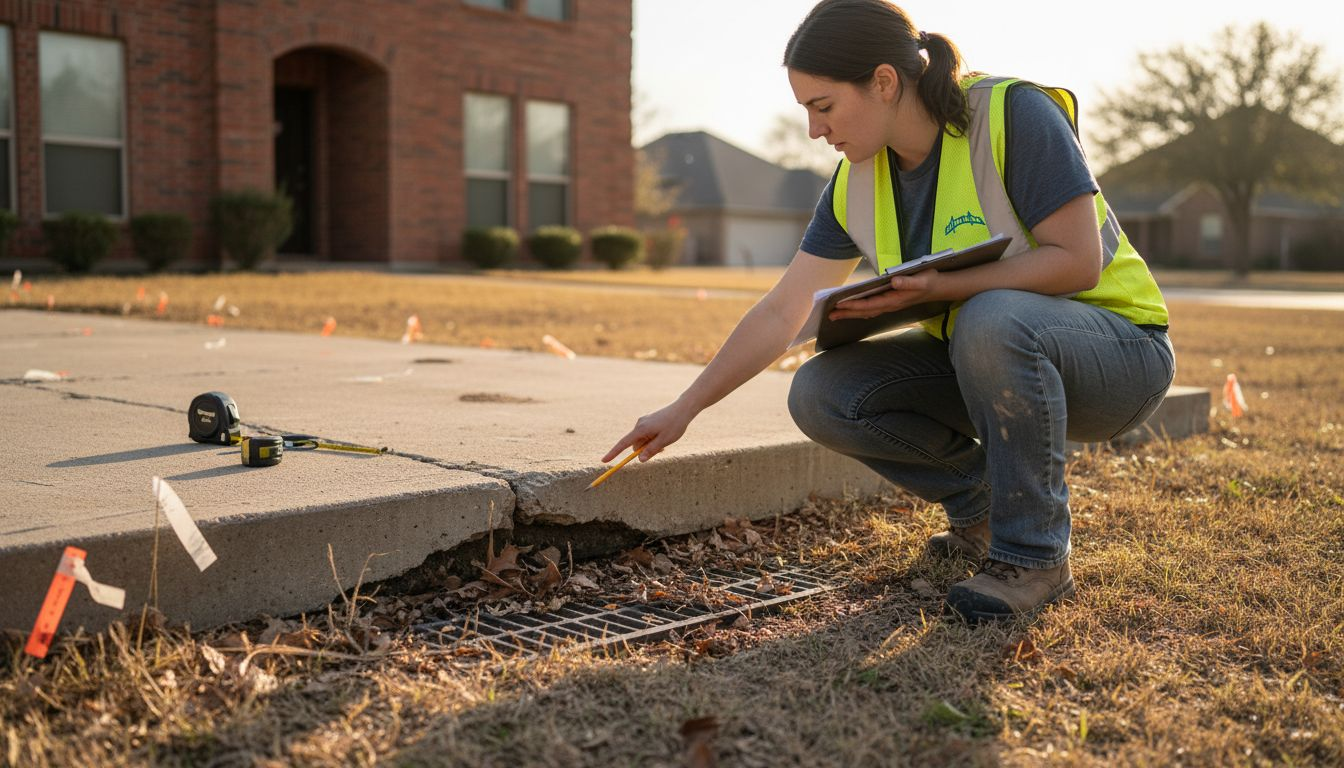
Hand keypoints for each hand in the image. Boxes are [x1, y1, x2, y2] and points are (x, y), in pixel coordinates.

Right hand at [602, 400, 695, 462]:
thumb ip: (651, 451)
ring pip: (642, 441)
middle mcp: (639, 424)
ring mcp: (643, 422)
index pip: (623, 444)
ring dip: (650, 445)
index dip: (613, 453)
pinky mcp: (648, 421)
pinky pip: (646, 434)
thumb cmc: (675, 425)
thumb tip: (639, 460)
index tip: (604, 461)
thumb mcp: (664, 441)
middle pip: (635, 445)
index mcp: (641, 429)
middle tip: (662, 450)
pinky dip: (652, 439)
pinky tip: (664, 434)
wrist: (683, 408)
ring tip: (665, 441)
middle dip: (645, 451)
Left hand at [827, 270, 944, 320]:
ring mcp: (889, 306)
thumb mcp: (922, 278)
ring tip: (835, 315)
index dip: (853, 305)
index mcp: (894, 300)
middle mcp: (890, 305)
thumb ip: (908, 281)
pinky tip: (852, 311)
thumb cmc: (929, 280)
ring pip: (866, 312)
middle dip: (847, 313)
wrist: (938, 287)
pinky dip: (860, 311)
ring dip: (851, 314)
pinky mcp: (890, 303)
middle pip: (864, 312)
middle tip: (829, 315)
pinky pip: (871, 310)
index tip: (839, 304)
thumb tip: (894, 281)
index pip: (869, 304)